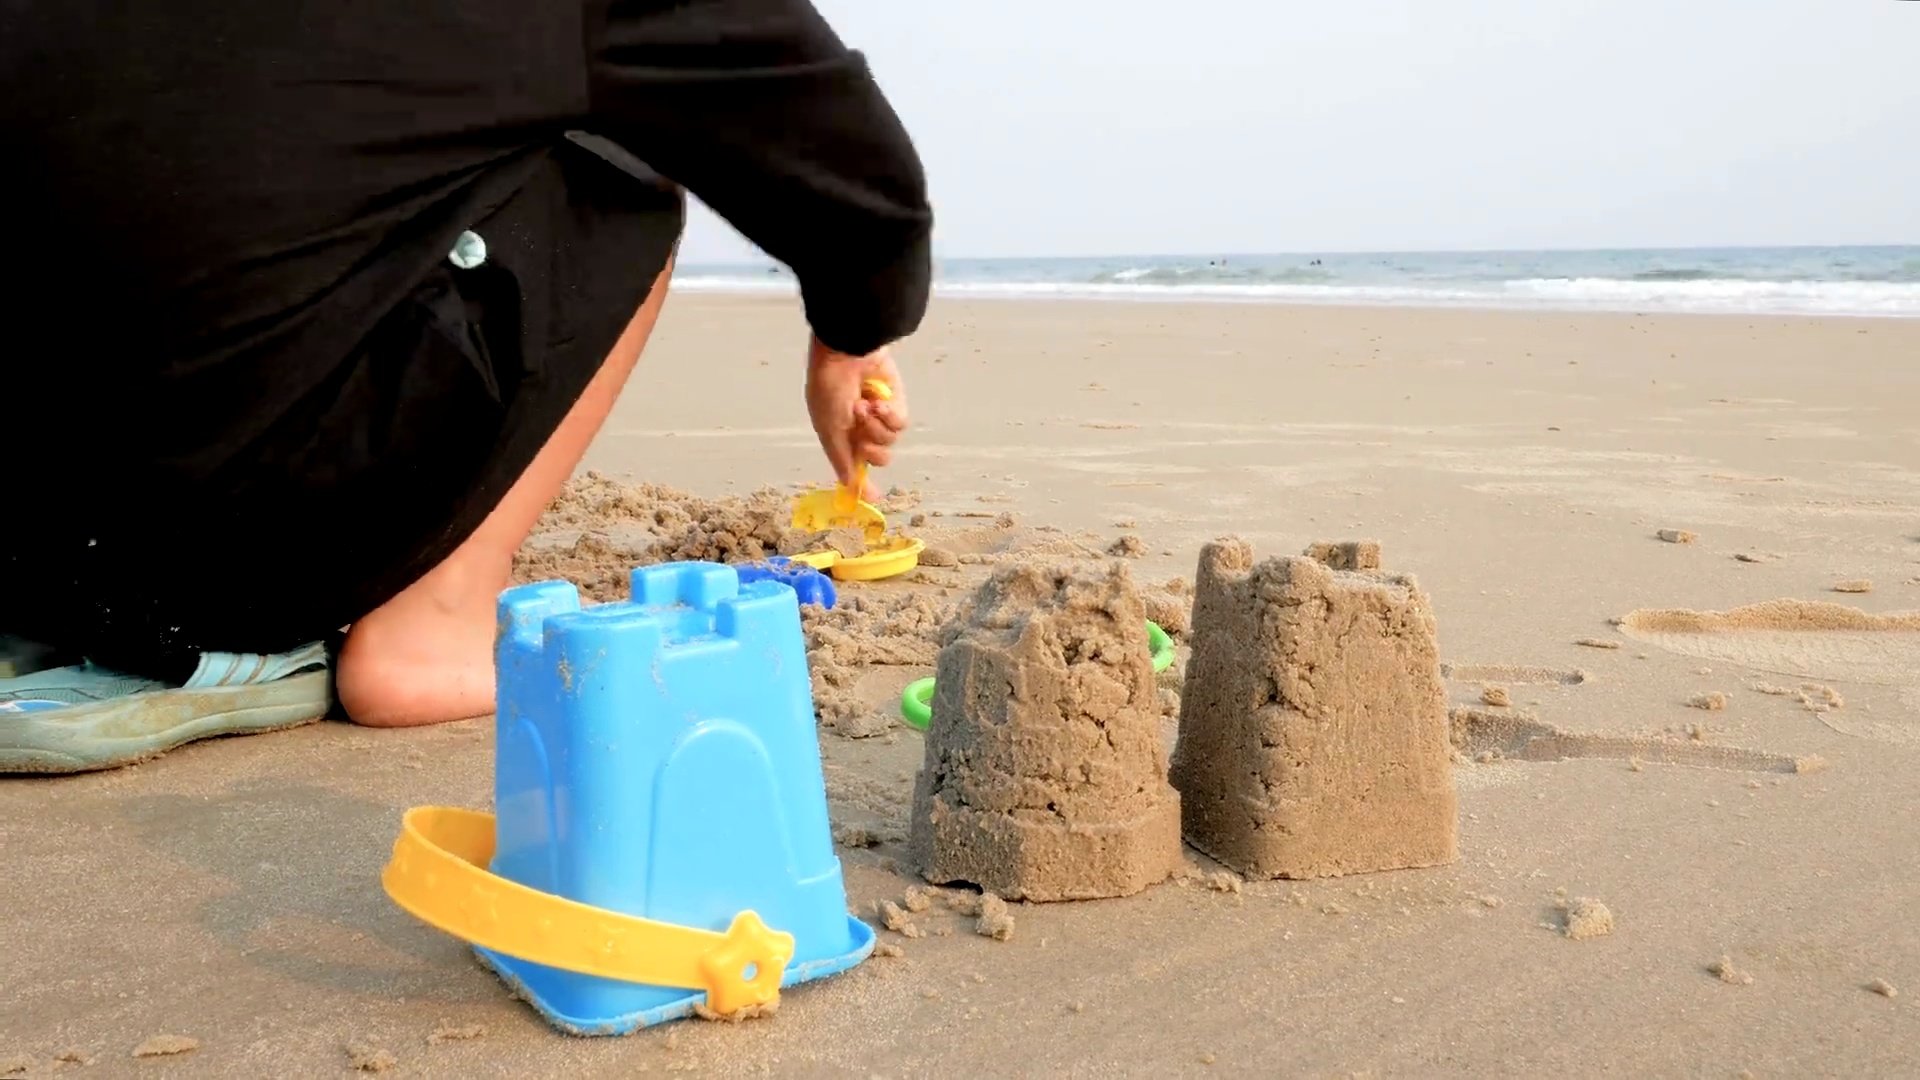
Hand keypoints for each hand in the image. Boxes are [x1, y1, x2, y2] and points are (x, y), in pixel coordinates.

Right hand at [805, 337, 908, 499]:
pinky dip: (889, 415)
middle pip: (876, 458)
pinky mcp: (895, 402)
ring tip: (864, 406)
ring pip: (889, 442)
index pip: (853, 465)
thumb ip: (841, 459)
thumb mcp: (829, 429)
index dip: (862, 481)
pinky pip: (900, 424)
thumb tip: (849, 486)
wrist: (846, 353)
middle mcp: (859, 428)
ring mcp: (878, 416)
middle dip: (871, 448)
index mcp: (838, 435)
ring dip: (876, 427)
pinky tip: (879, 402)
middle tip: (861, 434)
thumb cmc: (829, 390)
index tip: (873, 497)